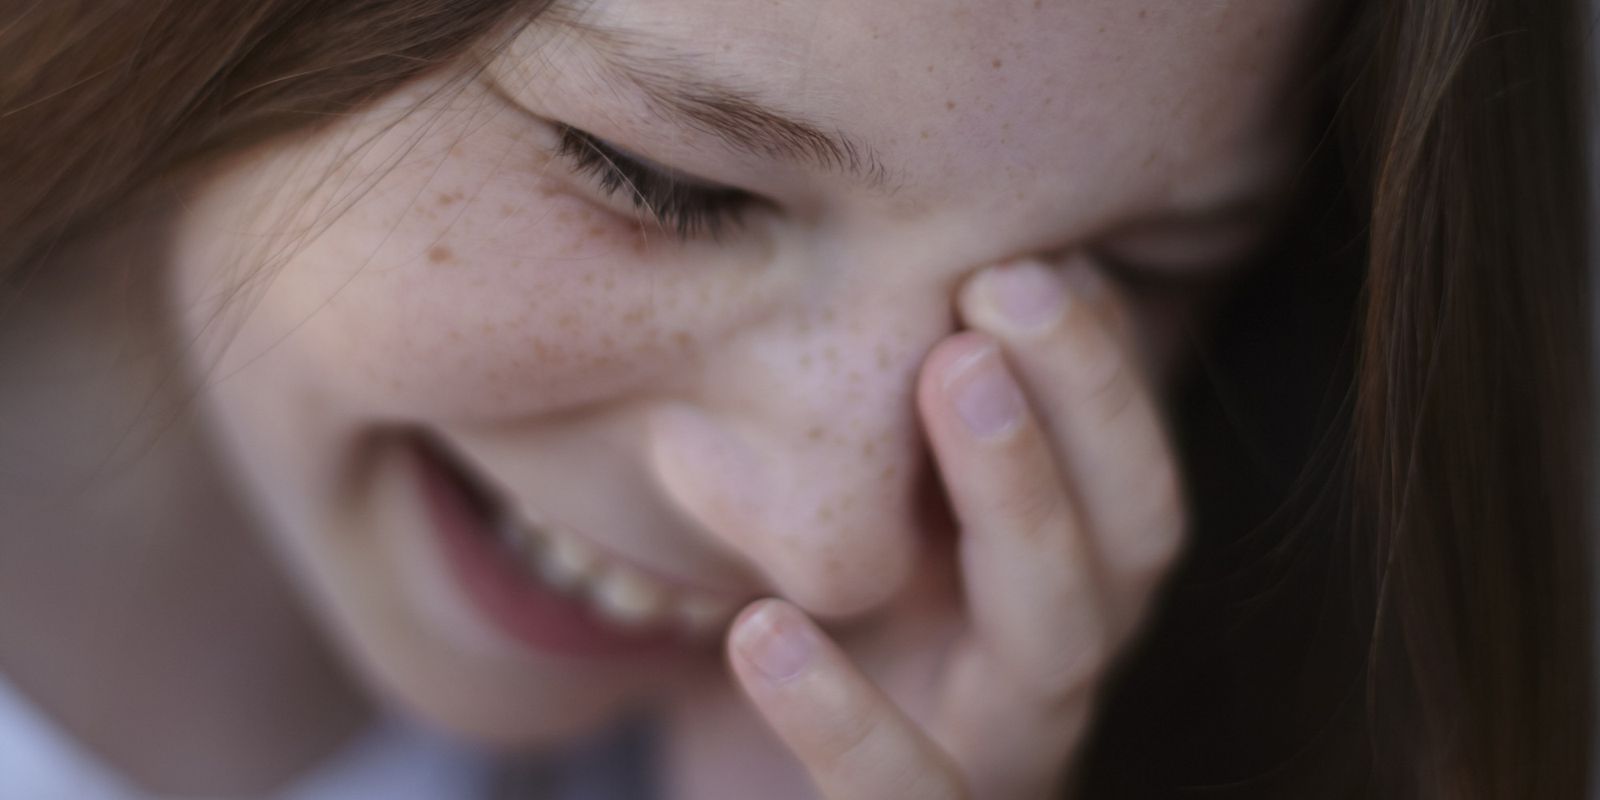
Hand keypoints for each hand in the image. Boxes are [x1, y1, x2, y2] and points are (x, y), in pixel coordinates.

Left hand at [725, 256, 1187, 799]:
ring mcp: (1001, 756)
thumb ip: (898, 437)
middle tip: (1016, 276)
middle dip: (1088, 395)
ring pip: (1055, 639)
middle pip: (1128, 534)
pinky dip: (843, 718)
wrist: (744, 799)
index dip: (1102, 361)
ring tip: (951, 369)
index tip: (1039, 245)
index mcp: (1056, 587)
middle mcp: (1052, 666)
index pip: (1122, 470)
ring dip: (1019, 493)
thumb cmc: (816, 652)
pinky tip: (766, 631)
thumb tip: (903, 267)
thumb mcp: (864, 532)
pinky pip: (904, 794)